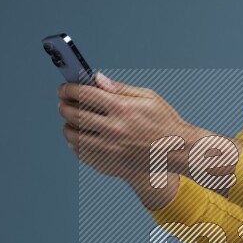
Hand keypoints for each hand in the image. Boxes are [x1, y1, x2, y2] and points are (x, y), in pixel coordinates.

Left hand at [57, 71, 192, 181]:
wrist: (178, 151)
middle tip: (64, 103)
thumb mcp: (148, 97)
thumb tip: (96, 79)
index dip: (68, 89)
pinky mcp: (110, 163)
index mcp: (122, 107)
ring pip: (74, 135)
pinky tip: (78, 137)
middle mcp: (114, 128)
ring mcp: (110, 148)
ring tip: (70, 120)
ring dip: (67, 125)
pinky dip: (75, 144)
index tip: (63, 88)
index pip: (83, 94)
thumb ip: (119, 88)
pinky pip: (82, 153)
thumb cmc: (165, 122)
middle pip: (74, 114)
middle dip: (64, 105)